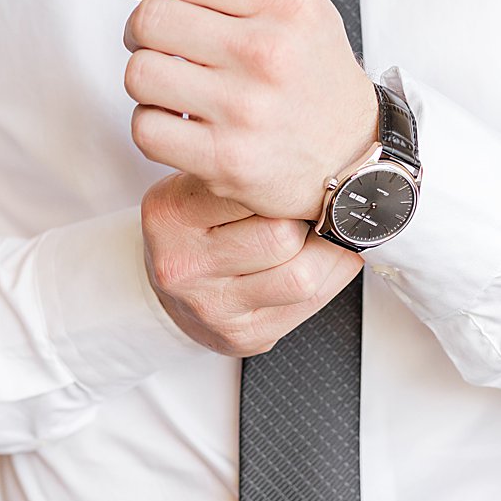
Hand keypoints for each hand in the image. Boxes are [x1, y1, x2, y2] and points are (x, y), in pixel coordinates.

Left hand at [120, 0, 378, 220]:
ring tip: (171, 79)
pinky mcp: (226, 163)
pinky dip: (152, 122)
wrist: (352, 153)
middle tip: (156, 37)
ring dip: (145, 75)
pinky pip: (146, 129)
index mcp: (287, 4)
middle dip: (141, 25)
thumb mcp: (283, 0)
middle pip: (151, 19)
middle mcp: (269, 55)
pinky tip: (180, 118)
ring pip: (140, 73)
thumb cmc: (309, 70)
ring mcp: (246, 112)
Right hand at [141, 172, 363, 356]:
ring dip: (327, 252)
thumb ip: (241, 171)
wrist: (169, 286)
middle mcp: (184, 265)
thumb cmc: (193, 227)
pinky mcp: (240, 336)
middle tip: (314, 205)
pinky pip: (310, 305)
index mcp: (170, 213)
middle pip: (281, 236)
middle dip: (307, 217)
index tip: (301, 174)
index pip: (248, 188)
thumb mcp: (196, 183)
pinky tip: (323, 261)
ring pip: (302, 277)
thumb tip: (319, 164)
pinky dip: (331, 277)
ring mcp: (211, 307)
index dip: (286, 180)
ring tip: (323, 232)